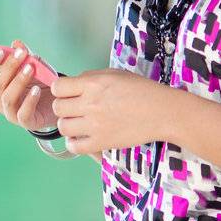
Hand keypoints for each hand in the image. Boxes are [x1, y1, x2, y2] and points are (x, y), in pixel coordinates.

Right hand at [0, 40, 57, 131]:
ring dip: (18, 81)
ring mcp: (10, 113)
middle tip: (22, 54)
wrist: (58, 102)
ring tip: (31, 68)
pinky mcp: (25, 122)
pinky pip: (23, 113)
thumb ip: (25, 56)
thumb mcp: (33, 66)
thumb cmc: (40, 83)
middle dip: (8, 66)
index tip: (1, 51)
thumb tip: (16, 42)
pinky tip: (37, 90)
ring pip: (7, 98)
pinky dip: (29, 100)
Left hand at [50, 68, 170, 153]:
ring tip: (79, 124)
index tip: (68, 93)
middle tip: (75, 109)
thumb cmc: (141, 90)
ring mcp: (95, 125)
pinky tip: (81, 138)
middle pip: (58, 108)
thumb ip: (90, 77)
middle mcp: (90, 104)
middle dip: (64, 107)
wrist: (162, 112)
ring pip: (62, 127)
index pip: (57, 87)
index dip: (61, 90)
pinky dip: (73, 143)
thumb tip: (73, 84)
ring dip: (68, 125)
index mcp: (92, 84)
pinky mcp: (102, 143)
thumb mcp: (114, 74)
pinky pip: (74, 146)